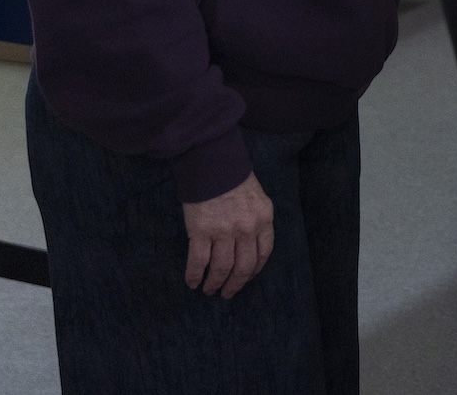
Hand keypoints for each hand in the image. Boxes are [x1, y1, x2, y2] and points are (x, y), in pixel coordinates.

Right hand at [182, 172, 274, 298]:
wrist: (212, 163)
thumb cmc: (234, 179)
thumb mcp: (257, 198)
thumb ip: (256, 220)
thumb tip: (250, 244)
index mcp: (264, 219)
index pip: (264, 253)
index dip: (254, 271)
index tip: (246, 278)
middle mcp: (247, 228)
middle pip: (244, 266)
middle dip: (235, 284)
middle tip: (227, 294)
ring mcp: (224, 231)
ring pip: (222, 268)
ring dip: (215, 283)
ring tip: (209, 290)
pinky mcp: (201, 231)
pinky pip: (198, 261)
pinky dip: (194, 275)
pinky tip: (192, 282)